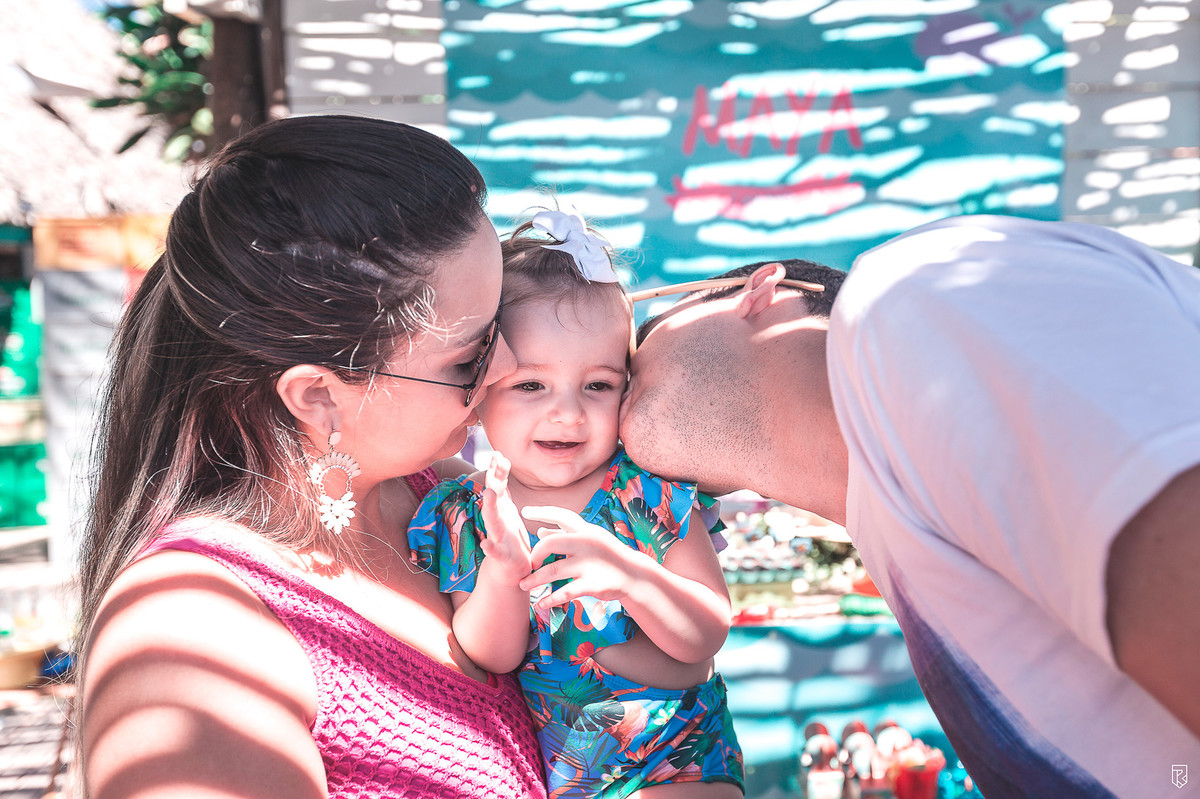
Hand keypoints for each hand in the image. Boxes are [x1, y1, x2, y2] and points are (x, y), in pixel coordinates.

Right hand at [478, 453, 532, 585]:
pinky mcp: (502, 557)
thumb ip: (503, 490)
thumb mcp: (507, 511)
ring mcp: (498, 538)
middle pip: (494, 497)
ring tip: (489, 494)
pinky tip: (485, 545)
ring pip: (492, 521)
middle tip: (494, 460)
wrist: (509, 571)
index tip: (498, 452)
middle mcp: (497, 521)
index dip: (497, 470)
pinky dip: (490, 548)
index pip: (498, 486)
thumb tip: (499, 463)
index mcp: (501, 511)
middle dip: (494, 479)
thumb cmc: (509, 539)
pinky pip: (496, 552)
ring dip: (490, 507)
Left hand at [518, 505, 648, 611]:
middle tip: (529, 564)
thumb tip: (540, 529)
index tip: (524, 511)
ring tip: (523, 586)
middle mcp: (587, 543)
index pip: (561, 515)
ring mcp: (590, 564)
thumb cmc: (608, 555)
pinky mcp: (593, 584)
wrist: (635, 576)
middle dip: (535, 553)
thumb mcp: (589, 539)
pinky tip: (540, 604)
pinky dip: (550, 599)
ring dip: (535, 580)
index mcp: (586, 530)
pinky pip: (566, 592)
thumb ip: (564, 534)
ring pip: (554, 571)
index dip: (542, 512)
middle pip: (551, 543)